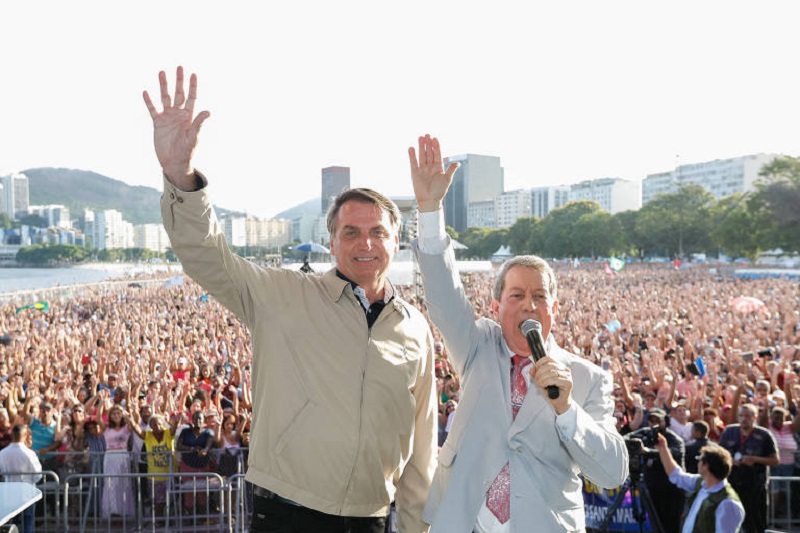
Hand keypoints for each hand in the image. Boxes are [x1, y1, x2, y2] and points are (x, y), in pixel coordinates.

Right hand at [143, 66, 210, 188]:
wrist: (174, 162)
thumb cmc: (186, 152)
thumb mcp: (193, 137)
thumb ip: (199, 124)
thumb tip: (208, 111)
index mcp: (189, 117)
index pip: (192, 98)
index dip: (193, 86)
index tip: (193, 74)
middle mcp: (178, 114)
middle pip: (179, 94)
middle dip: (179, 81)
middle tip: (179, 67)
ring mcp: (168, 118)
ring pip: (164, 98)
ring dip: (163, 86)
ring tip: (161, 72)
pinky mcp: (158, 123)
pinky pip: (152, 109)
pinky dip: (149, 101)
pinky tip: (146, 92)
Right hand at [408, 134, 458, 211]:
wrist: (429, 200)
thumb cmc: (439, 191)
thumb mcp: (447, 180)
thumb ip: (451, 170)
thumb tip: (458, 163)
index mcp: (438, 167)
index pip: (437, 154)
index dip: (436, 146)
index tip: (435, 138)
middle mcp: (430, 167)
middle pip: (429, 152)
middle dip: (428, 144)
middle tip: (426, 135)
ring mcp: (422, 169)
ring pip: (422, 155)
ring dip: (421, 147)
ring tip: (420, 138)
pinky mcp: (415, 173)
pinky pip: (413, 162)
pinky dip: (412, 156)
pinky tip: (411, 148)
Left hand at [530, 357, 572, 413]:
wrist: (560, 403)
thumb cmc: (552, 391)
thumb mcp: (542, 380)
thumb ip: (537, 374)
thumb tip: (531, 369)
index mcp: (559, 366)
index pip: (548, 359)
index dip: (539, 363)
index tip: (535, 369)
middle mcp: (565, 370)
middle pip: (549, 365)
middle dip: (540, 372)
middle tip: (536, 379)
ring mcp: (568, 376)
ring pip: (552, 372)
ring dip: (542, 378)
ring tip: (539, 383)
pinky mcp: (568, 383)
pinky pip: (554, 379)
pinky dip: (546, 382)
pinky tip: (543, 385)